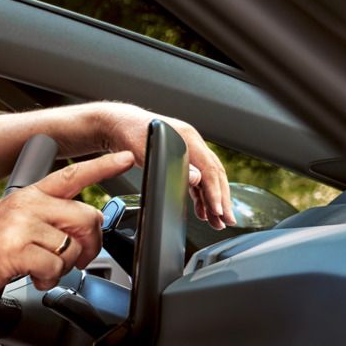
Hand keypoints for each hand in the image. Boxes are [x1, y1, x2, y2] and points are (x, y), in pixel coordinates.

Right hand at [0, 151, 135, 301]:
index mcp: (28, 195)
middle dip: (89, 245)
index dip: (103, 166)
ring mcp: (22, 225)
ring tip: (42, 269)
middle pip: (87, 217)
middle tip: (76, 259)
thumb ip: (43, 220)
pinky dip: (48, 279)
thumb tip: (76, 233)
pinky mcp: (17, 249)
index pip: (73, 174)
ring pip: (73, 246)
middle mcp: (28, 205)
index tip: (126, 157)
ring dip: (64, 267)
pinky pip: (55, 266)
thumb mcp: (10, 222)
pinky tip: (32, 277)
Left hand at [95, 104, 234, 229]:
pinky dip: (200, 196)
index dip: (215, 191)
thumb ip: (170, 164)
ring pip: (207, 179)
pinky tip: (202, 211)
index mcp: (188, 137)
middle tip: (227, 220)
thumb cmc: (129, 132)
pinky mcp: (181, 158)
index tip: (219, 210)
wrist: (117, 123)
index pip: (209, 169)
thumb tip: (197, 178)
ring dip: (213, 200)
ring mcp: (188, 150)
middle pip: (214, 174)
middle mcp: (192, 143)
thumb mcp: (147, 149)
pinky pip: (196, 179)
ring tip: (217, 221)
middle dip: (222, 199)